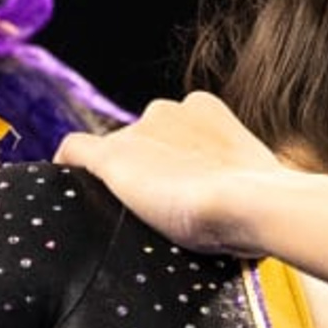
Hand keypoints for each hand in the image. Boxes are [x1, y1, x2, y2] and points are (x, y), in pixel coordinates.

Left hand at [53, 92, 289, 254]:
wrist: (252, 203)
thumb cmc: (263, 204)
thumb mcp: (252, 183)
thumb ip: (232, 183)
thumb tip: (234, 218)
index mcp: (204, 109)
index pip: (172, 132)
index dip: (171, 160)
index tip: (178, 188)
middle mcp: (167, 110)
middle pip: (140, 139)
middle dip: (147, 169)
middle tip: (160, 212)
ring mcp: (138, 132)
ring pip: (112, 150)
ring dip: (119, 177)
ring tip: (131, 215)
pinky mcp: (113, 157)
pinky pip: (74, 151)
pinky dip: (67, 166)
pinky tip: (64, 188)